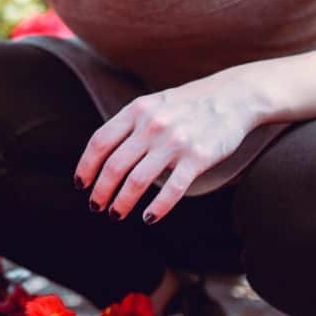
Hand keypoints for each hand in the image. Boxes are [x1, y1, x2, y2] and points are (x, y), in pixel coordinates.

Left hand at [76, 72, 262, 223]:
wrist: (233, 97)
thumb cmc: (189, 105)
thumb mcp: (153, 105)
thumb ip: (130, 125)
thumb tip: (103, 155)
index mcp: (136, 110)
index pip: (100, 142)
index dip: (86, 166)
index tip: (81, 184)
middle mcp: (151, 125)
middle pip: (114, 165)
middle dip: (101, 190)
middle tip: (96, 206)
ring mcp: (174, 141)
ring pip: (137, 180)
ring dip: (122, 202)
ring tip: (116, 214)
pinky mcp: (198, 157)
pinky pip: (172, 189)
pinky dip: (157, 208)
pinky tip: (148, 218)